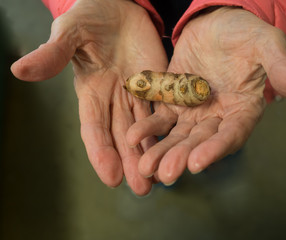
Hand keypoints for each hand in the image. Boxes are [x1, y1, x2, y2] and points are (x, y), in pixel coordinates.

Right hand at [11, 0, 167, 194]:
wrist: (119, 8)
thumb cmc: (90, 17)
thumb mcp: (71, 33)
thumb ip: (53, 53)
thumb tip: (19, 69)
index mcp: (92, 92)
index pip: (94, 128)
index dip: (101, 151)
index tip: (111, 176)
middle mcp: (115, 99)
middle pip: (123, 136)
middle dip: (132, 162)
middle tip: (143, 188)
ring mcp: (139, 94)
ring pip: (146, 129)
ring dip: (153, 152)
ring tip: (163, 177)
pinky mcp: (159, 84)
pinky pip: (165, 109)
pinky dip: (171, 128)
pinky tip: (179, 147)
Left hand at [127, 7, 285, 184]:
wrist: (217, 25)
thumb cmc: (245, 34)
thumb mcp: (266, 46)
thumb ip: (282, 70)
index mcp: (243, 110)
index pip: (232, 135)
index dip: (216, 149)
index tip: (198, 163)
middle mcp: (217, 117)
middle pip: (200, 142)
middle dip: (181, 158)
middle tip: (165, 174)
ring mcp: (193, 112)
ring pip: (176, 136)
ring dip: (161, 151)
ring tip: (144, 166)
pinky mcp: (173, 101)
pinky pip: (159, 117)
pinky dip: (147, 127)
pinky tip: (133, 136)